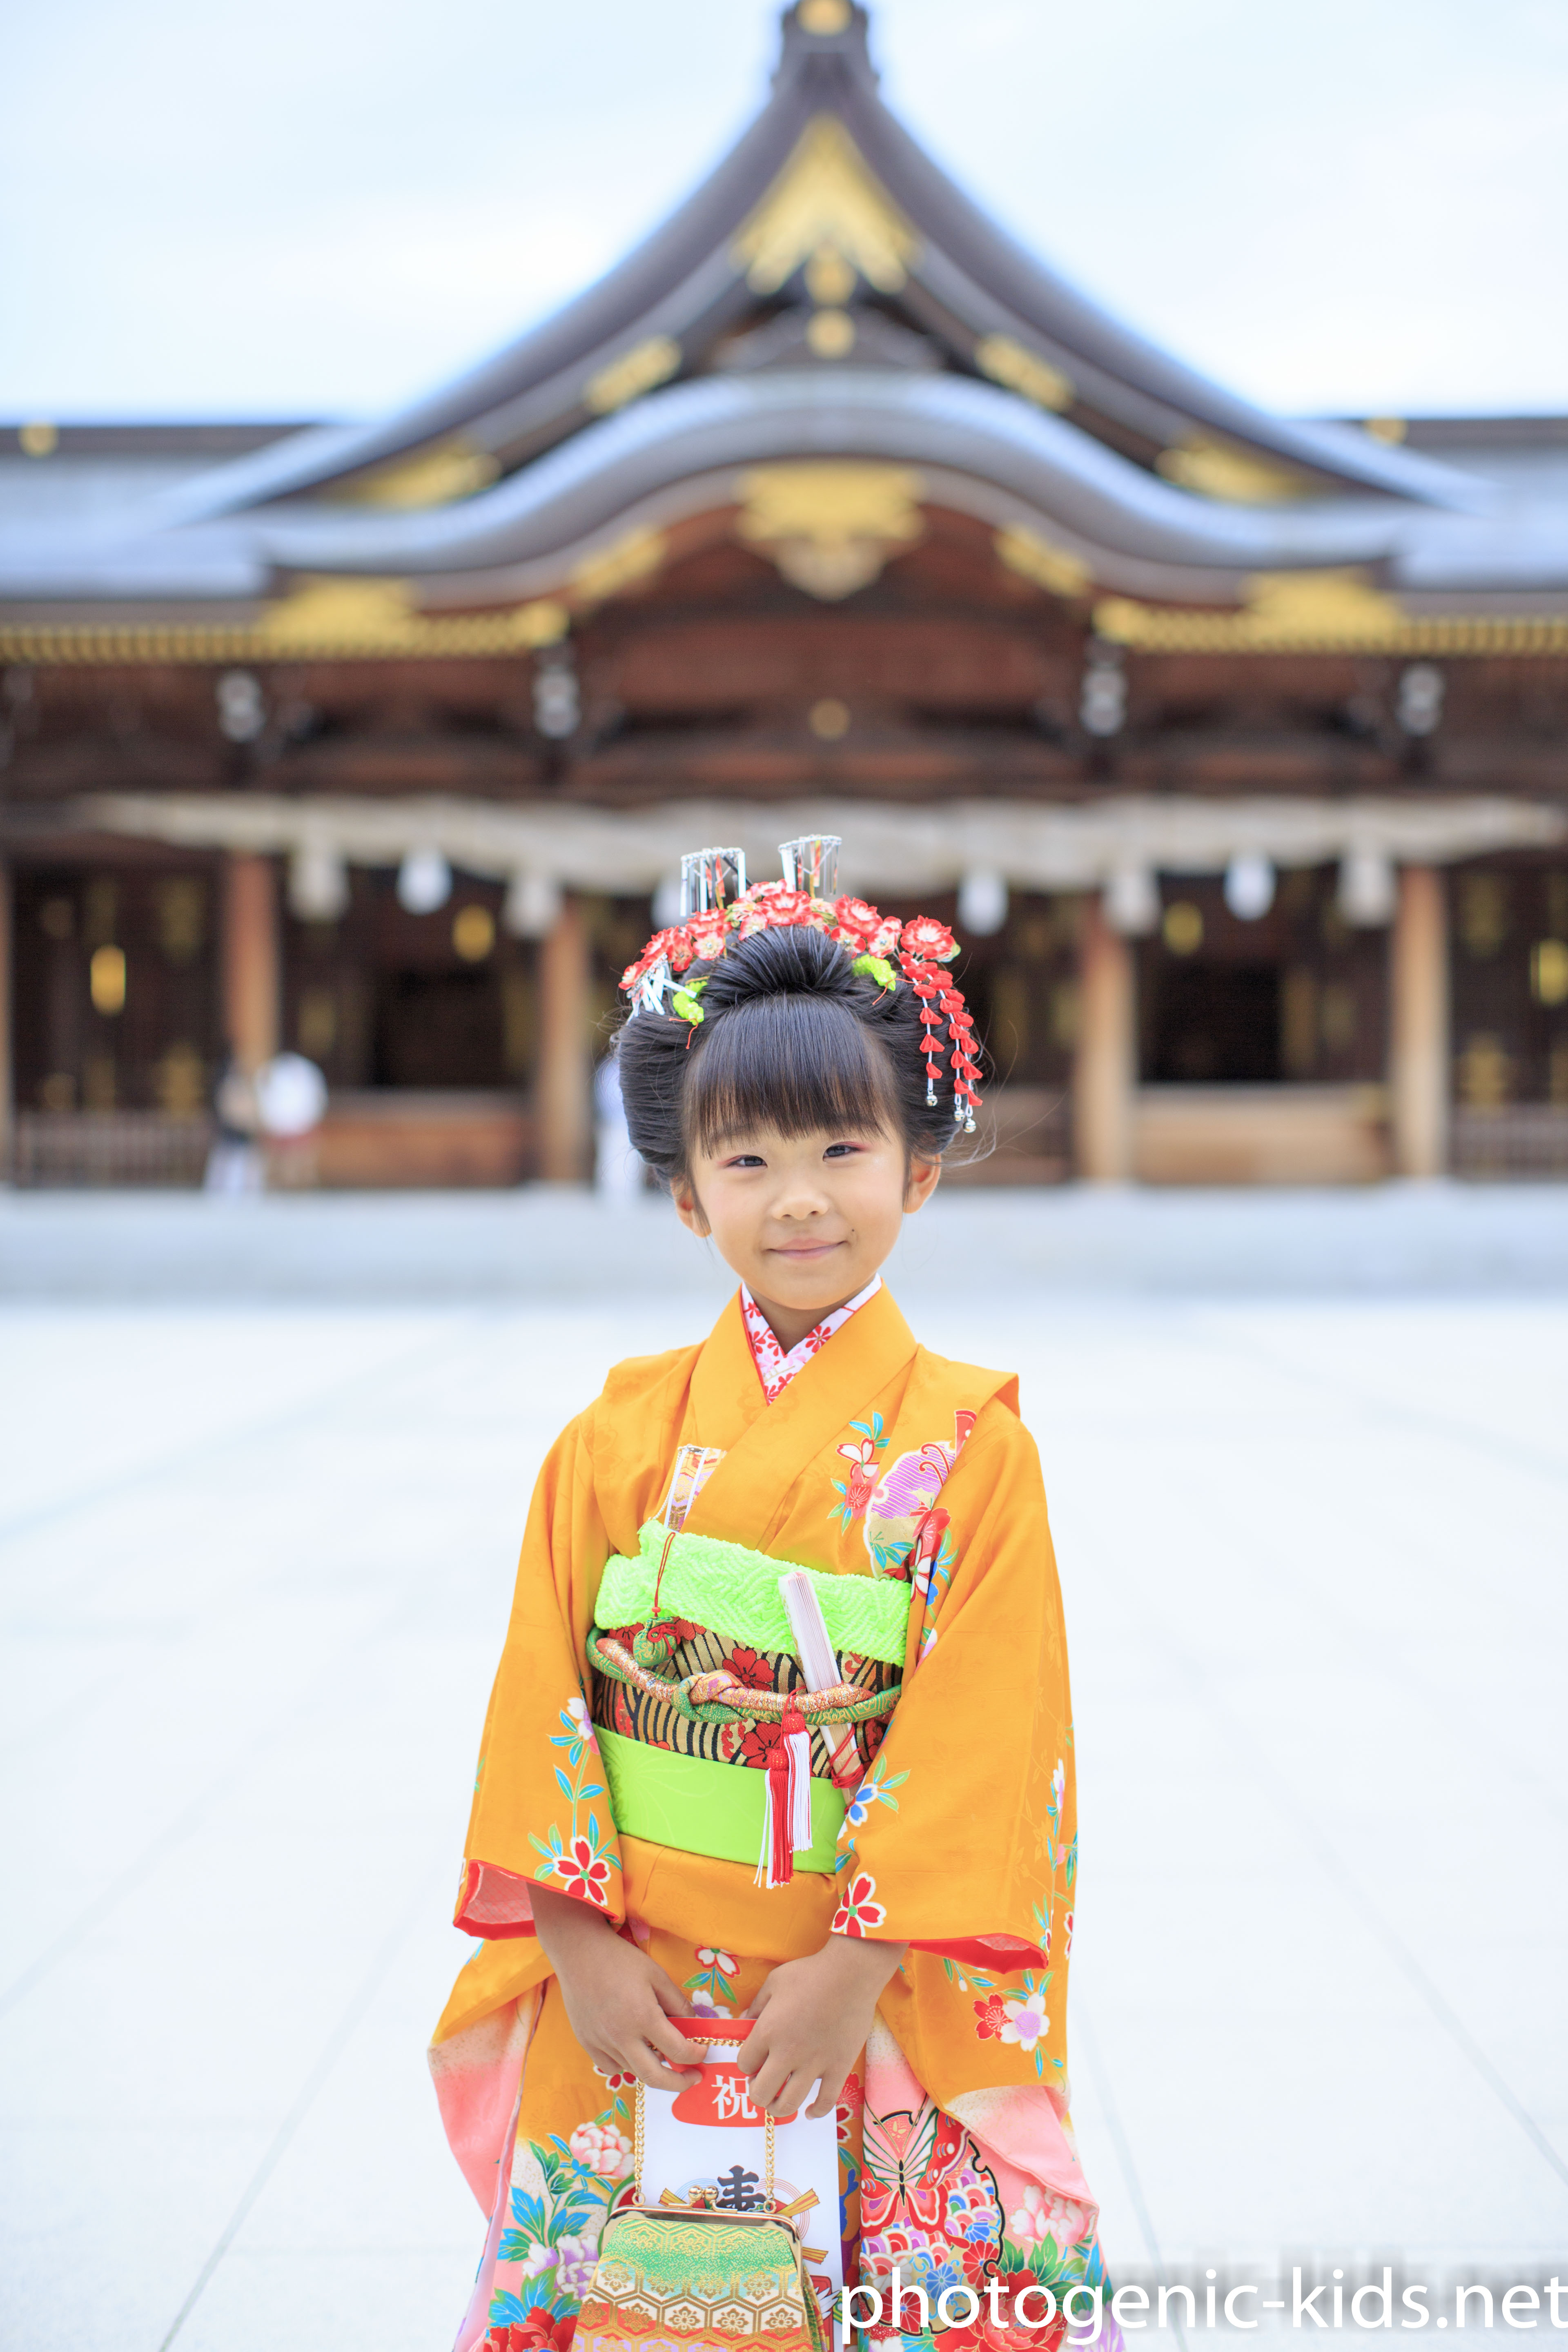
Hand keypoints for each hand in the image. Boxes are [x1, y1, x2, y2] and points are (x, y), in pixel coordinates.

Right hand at [531, 1884, 703, 2092]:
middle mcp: (622, 2036)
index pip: (677, 2051)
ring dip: (652, 2068)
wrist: (578, 1952)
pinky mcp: (586, 2043)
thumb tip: (693, 2025)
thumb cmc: (621, 1959)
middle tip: (693, 2078)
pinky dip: (626, 2064)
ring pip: (633, 2071)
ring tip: (662, 2054)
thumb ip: (677, 2003)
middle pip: (654, 2077)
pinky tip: (632, 2048)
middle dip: (679, 2083)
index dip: (695, 2056)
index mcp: (643, 2017)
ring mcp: (601, 2043)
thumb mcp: (656, 1975)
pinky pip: (611, 2066)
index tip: (702, 2054)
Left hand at [740, 1933, 906, 2118]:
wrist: (851, 1973)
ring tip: (779, 2101)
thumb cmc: (810, 1973)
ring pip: (789, 2103)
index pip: (744, 2064)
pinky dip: (816, 2112)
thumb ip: (755, 2006)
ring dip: (779, 2107)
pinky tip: (810, 2111)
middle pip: (761, 2092)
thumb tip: (743, 2024)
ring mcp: (815, 2063)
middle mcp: (788, 2053)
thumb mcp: (774, 1982)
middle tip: (763, 2084)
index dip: (746, 2064)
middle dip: (757, 2092)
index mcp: (768, 2031)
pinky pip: (826, 2102)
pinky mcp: (839, 2068)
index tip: (753, 2060)